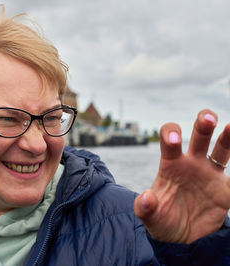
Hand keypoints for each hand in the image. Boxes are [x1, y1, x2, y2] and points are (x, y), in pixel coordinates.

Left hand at [134, 109, 229, 243]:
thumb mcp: (149, 217)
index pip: (170, 142)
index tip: (174, 141)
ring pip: (222, 149)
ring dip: (228, 137)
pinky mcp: (225, 190)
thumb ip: (144, 207)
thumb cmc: (162, 221)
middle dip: (203, 124)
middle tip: (207, 118)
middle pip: (199, 137)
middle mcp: (192, 164)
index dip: (171, 136)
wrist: (181, 238)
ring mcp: (210, 175)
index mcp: (171, 165)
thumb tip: (146, 198)